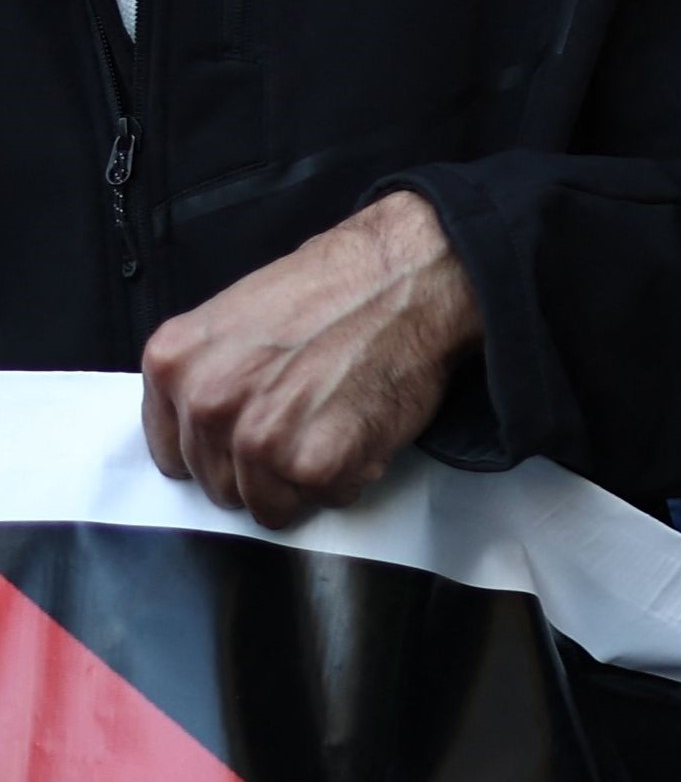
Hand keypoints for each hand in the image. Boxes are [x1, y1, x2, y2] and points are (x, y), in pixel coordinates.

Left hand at [141, 191, 483, 527]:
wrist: (408, 276)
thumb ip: (210, 373)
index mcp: (175, 364)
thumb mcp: (238, 315)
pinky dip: (349, 476)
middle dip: (262, 468)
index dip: (218, 449)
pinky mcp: (315, 464)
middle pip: (217, 485)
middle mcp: (207, 404)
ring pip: (267, 504)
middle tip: (306, 424)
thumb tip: (213, 428)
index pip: (171, 454)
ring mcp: (258, 439)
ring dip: (304, 479)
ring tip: (335, 424)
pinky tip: (360, 429)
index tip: (248, 437)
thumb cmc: (339, 286)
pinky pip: (324, 500)